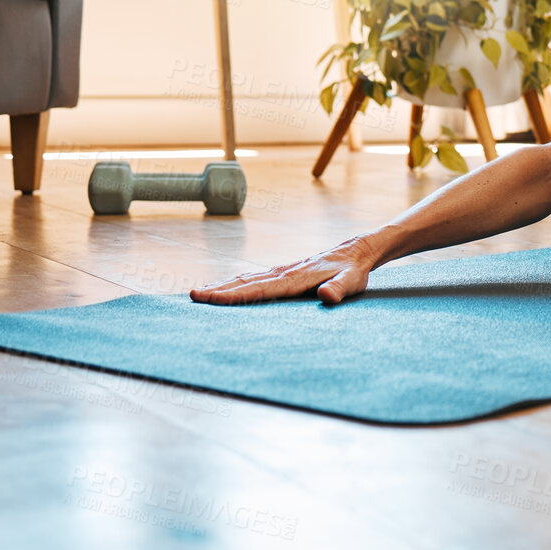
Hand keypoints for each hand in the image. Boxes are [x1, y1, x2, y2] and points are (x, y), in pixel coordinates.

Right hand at [190, 234, 383, 305]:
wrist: (358, 250)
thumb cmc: (354, 271)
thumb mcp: (352, 282)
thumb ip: (339, 289)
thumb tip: (327, 297)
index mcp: (296, 278)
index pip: (260, 289)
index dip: (234, 295)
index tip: (211, 299)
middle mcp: (285, 272)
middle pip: (246, 282)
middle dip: (219, 290)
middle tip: (192, 296)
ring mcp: (283, 271)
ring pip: (248, 278)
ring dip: (223, 285)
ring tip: (200, 293)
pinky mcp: (285, 272)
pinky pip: (256, 278)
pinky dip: (237, 283)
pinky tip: (227, 288)